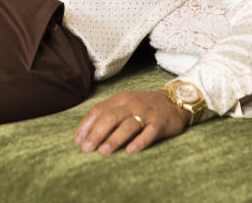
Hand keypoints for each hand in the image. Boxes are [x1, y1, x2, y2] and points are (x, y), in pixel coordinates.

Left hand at [74, 90, 189, 154]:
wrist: (174, 101)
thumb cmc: (143, 106)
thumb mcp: (125, 104)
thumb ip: (108, 114)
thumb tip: (86, 133)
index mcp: (120, 99)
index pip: (99, 110)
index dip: (87, 125)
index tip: (77, 141)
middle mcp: (131, 104)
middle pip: (110, 118)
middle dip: (96, 134)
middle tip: (86, 149)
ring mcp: (146, 113)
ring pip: (128, 126)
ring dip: (114, 139)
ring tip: (103, 151)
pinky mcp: (160, 123)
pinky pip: (149, 133)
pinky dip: (140, 142)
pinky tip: (131, 151)